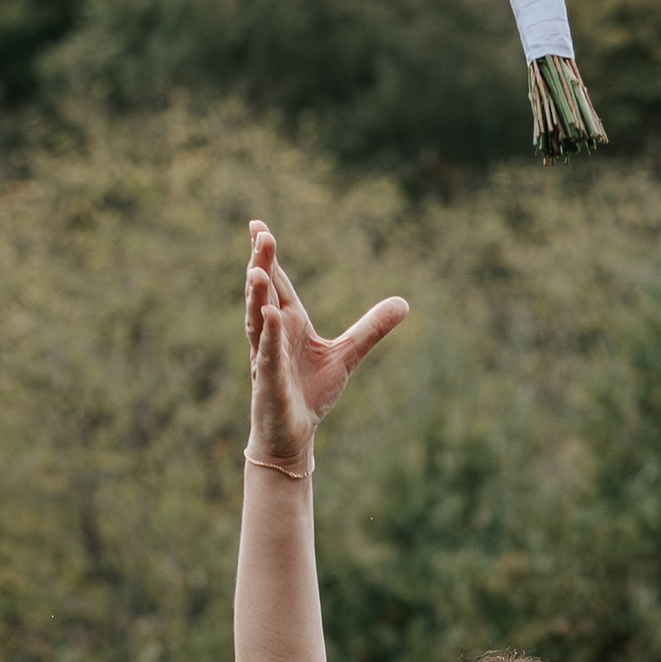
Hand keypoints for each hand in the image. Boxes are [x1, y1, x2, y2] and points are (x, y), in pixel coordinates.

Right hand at [246, 222, 408, 469]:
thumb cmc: (311, 393)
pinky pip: (267, 355)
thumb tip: (404, 303)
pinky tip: (270, 316)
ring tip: (256, 270)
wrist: (294, 435)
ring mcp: (266, 356)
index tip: (258, 226)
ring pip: (258, 320)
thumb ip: (371, 328)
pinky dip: (268, 336)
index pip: (277, 282)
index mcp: (289, 322)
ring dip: (256, 295)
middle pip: (265, 292)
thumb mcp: (347, 355)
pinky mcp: (268, 381)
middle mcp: (273, 333)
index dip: (269, 256)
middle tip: (259, 233)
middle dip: (260, 264)